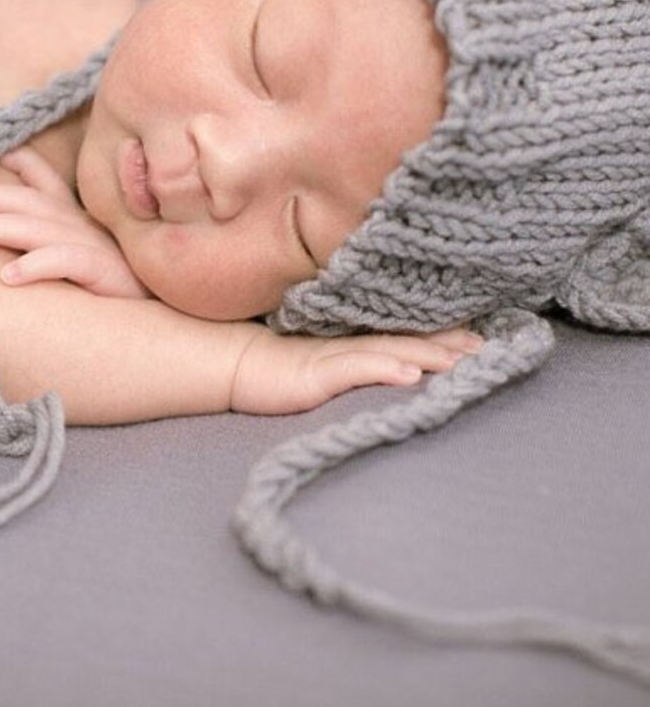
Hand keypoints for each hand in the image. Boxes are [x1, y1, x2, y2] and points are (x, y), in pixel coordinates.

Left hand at [0, 146, 150, 298]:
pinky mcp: (107, 273)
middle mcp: (86, 227)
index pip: (46, 183)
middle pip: (29, 201)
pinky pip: (66, 262)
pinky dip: (35, 265)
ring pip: (39, 229)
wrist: (169, 320)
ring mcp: (97, 247)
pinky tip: (8, 276)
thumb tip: (6, 250)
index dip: (20, 164)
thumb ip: (53, 241)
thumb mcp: (86, 259)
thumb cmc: (121, 294)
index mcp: (80, 220)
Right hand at [229, 325, 482, 414]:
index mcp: (345, 342)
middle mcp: (342, 346)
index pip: (398, 334)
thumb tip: (391, 358)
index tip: (475, 332)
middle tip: (487, 344)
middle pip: (402, 340)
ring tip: (464, 358)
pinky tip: (412, 374)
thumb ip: (343, 354)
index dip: (436, 332)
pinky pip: (355, 368)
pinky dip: (385, 369)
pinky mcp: (313, 374)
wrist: (219, 362)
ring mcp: (328, 358)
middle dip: (446, 343)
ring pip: (387, 351)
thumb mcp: (308, 353)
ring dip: (428, 354)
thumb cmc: (260, 358)